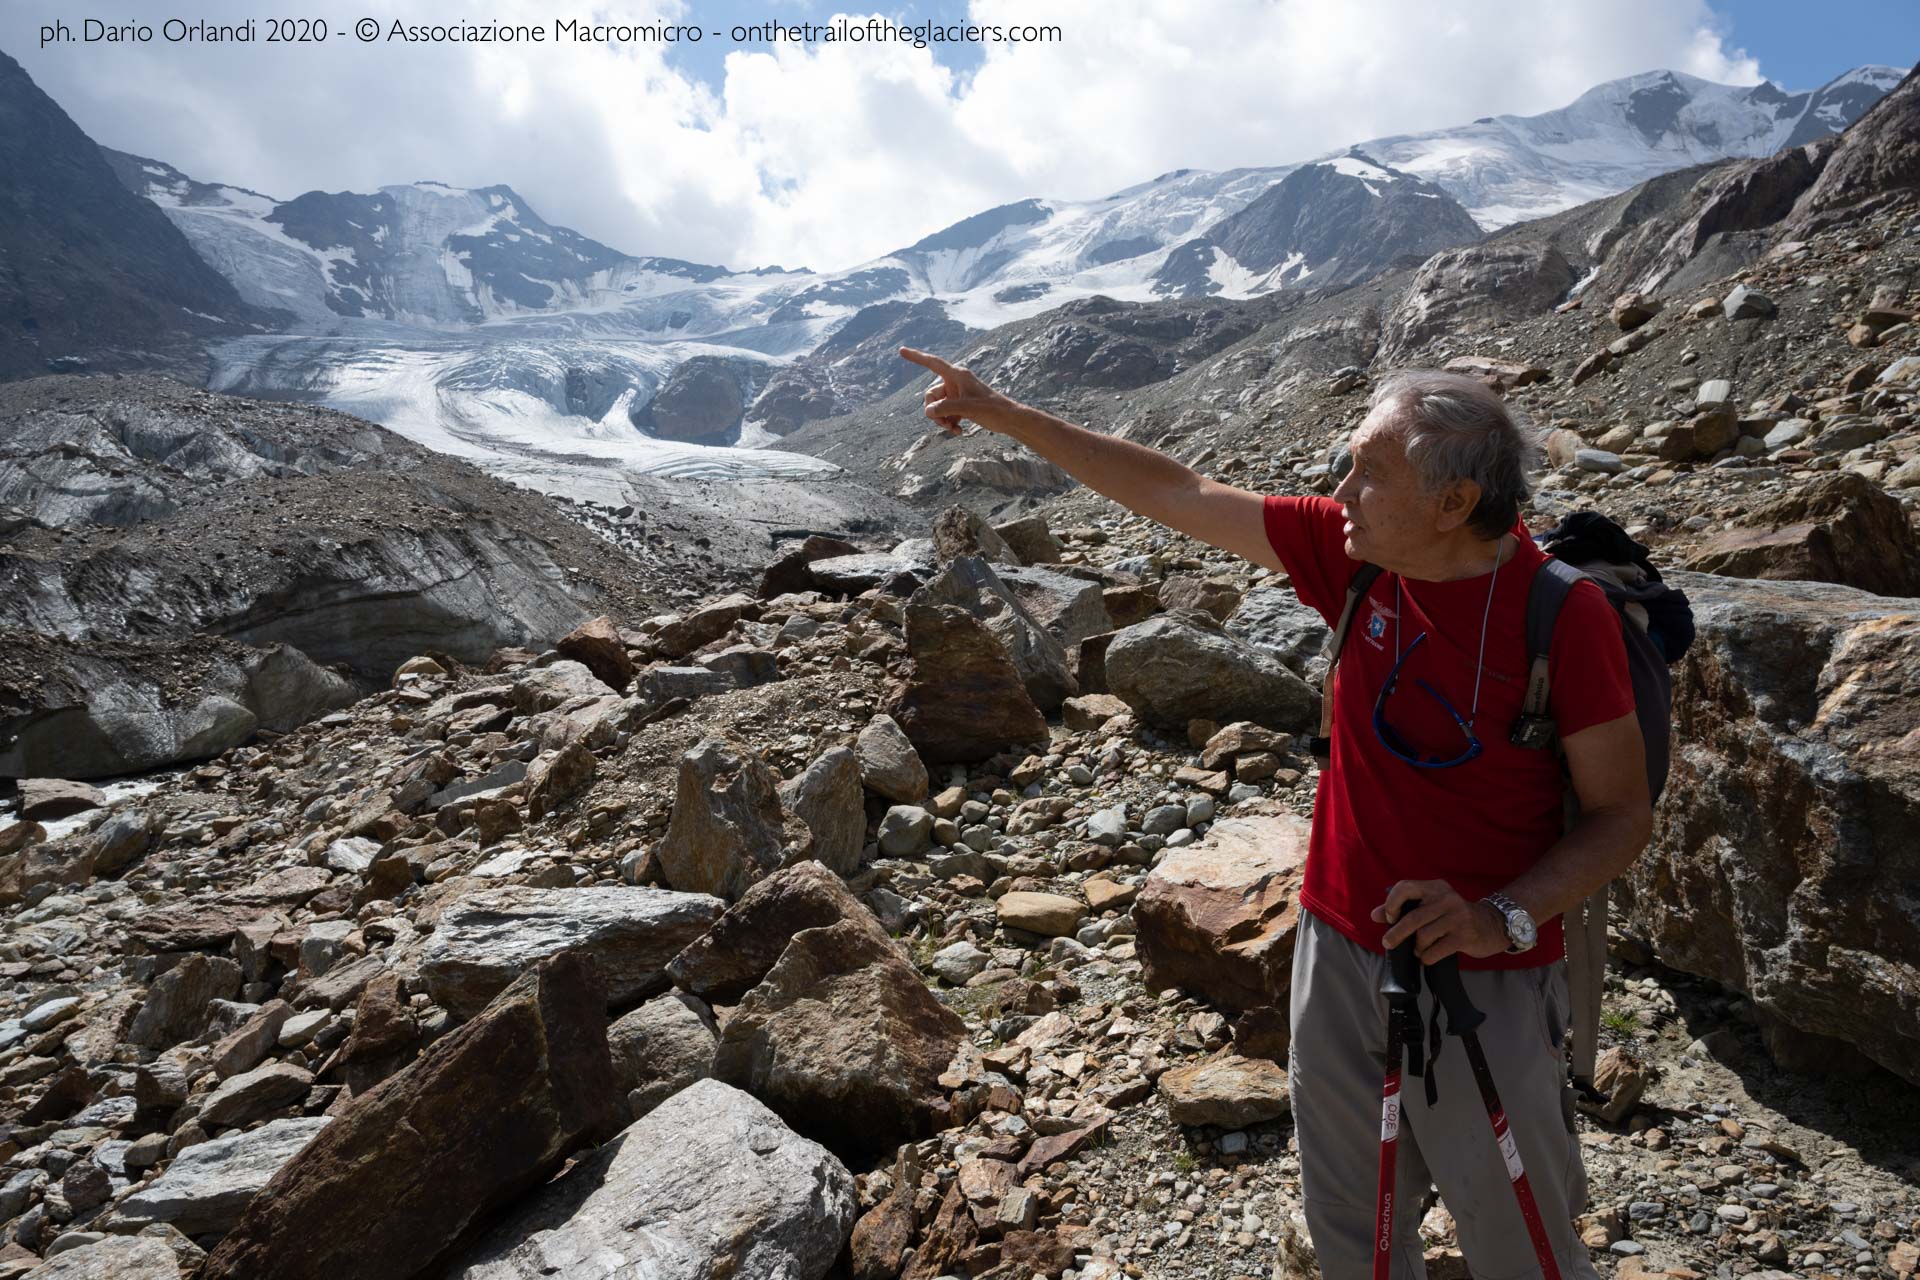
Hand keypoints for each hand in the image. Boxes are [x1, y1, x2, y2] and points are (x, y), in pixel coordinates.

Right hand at [898, 346, 1017, 436]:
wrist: (1009, 419)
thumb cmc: (992, 409)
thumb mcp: (967, 408)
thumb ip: (946, 408)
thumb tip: (928, 411)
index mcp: (957, 375)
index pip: (932, 363)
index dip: (916, 357)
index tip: (901, 351)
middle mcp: (955, 382)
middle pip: (931, 394)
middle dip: (934, 411)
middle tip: (943, 423)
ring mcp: (957, 394)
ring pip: (937, 406)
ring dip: (942, 420)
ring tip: (954, 429)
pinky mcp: (960, 405)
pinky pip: (945, 413)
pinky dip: (949, 423)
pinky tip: (958, 431)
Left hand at [1372, 879, 1509, 964]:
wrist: (1491, 925)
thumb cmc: (1453, 916)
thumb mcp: (1431, 906)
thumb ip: (1402, 908)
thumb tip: (1374, 915)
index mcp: (1435, 887)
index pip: (1405, 887)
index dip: (1392, 903)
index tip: (1390, 918)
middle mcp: (1447, 899)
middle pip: (1412, 917)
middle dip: (1396, 934)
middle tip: (1388, 943)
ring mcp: (1457, 917)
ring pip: (1423, 936)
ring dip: (1416, 948)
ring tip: (1418, 949)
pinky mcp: (1464, 936)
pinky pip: (1435, 951)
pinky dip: (1426, 957)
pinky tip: (1427, 956)